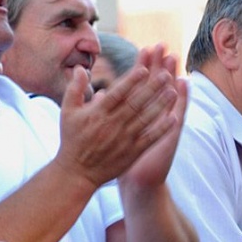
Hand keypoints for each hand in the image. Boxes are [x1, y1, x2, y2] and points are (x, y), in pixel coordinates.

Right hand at [56, 44, 178, 188]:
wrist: (77, 173)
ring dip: (160, 105)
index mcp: (97, 113)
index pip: (118, 93)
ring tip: (173, 92)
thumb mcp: (67, 112)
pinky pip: (150, 139)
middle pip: (135, 103)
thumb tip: (80, 67)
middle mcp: (112, 125)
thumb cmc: (72, 139)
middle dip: (152, 88)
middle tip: (167, 74)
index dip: (132, 81)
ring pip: (145, 119)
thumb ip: (74, 88)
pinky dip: (162, 129)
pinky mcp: (132, 152)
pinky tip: (174, 118)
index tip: (145, 69)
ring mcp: (124, 139)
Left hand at [117, 45, 188, 191]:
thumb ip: (107, 112)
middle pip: (157, 84)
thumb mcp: (114, 132)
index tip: (144, 48)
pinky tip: (185, 84)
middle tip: (162, 45)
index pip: (141, 84)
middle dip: (158, 64)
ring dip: (171, 75)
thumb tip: (98, 94)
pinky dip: (182, 99)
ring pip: (169, 94)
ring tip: (174, 58)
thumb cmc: (123, 156)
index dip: (143, 66)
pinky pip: (178, 111)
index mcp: (139, 113)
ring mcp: (164, 122)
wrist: (139, 180)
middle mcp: (154, 114)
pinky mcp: (172, 133)